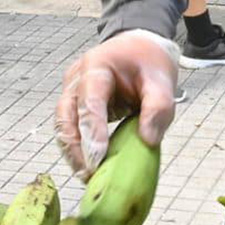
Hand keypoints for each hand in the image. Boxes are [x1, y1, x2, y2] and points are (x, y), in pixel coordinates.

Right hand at [55, 29, 179, 180]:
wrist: (139, 49)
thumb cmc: (148, 62)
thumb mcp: (162, 80)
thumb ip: (159, 107)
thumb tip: (147, 140)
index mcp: (96, 66)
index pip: (89, 100)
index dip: (92, 130)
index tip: (97, 157)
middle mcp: (76, 79)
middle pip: (66, 116)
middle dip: (76, 148)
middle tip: (90, 173)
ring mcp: (71, 93)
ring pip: (62, 126)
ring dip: (73, 153)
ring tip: (88, 176)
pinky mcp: (73, 107)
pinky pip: (69, 130)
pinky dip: (77, 150)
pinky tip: (89, 167)